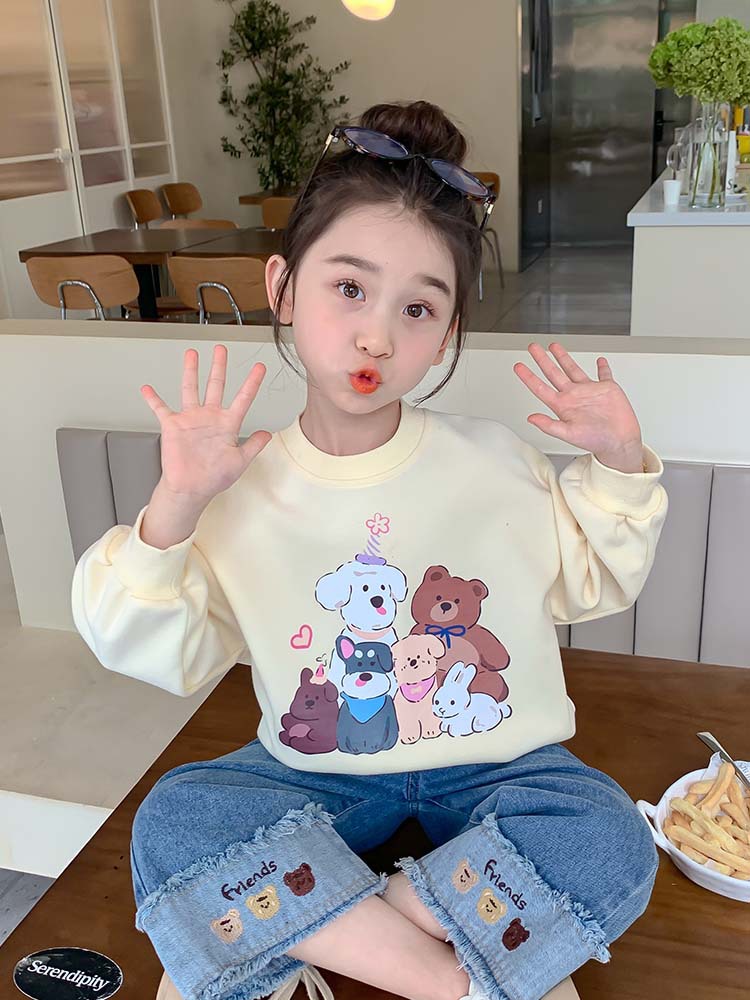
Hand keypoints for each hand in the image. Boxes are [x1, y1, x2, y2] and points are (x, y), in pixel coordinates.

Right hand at [140, 344, 271, 502]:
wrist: (191, 489)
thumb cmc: (214, 478)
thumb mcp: (240, 461)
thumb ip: (254, 445)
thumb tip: (268, 433)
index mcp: (227, 424)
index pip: (243, 398)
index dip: (252, 383)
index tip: (259, 368)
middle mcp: (209, 418)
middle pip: (216, 385)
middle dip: (218, 366)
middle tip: (221, 349)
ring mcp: (191, 419)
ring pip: (191, 388)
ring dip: (191, 371)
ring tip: (192, 354)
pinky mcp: (173, 426)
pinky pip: (160, 408)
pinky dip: (153, 399)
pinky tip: (147, 388)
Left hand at [513, 342, 643, 472]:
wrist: (619, 441)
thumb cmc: (595, 441)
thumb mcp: (568, 434)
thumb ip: (549, 425)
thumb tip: (531, 419)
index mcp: (562, 405)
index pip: (540, 388)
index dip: (528, 377)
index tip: (518, 366)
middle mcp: (573, 396)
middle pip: (553, 373)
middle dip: (542, 359)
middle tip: (533, 347)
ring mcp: (589, 391)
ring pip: (573, 369)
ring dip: (563, 357)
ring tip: (554, 346)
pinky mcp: (607, 388)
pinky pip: (604, 374)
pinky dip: (602, 367)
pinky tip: (599, 360)